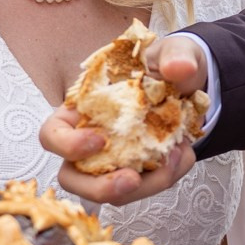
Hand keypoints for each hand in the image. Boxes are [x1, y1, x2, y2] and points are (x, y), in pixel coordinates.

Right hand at [41, 33, 207, 204]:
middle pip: (73, 179)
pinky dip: (165, 178)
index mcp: (82, 110)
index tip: (100, 140)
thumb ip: (175, 56)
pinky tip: (182, 155)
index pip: (52, 135)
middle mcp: (90, 141)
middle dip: (100, 188)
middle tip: (132, 179)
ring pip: (112, 192)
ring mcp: (115, 161)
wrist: (192, 85)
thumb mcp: (173, 51)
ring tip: (173, 161)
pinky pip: (145, 187)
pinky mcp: (141, 172)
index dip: (66, 145)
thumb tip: (179, 67)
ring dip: (143, 187)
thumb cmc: (167, 65)